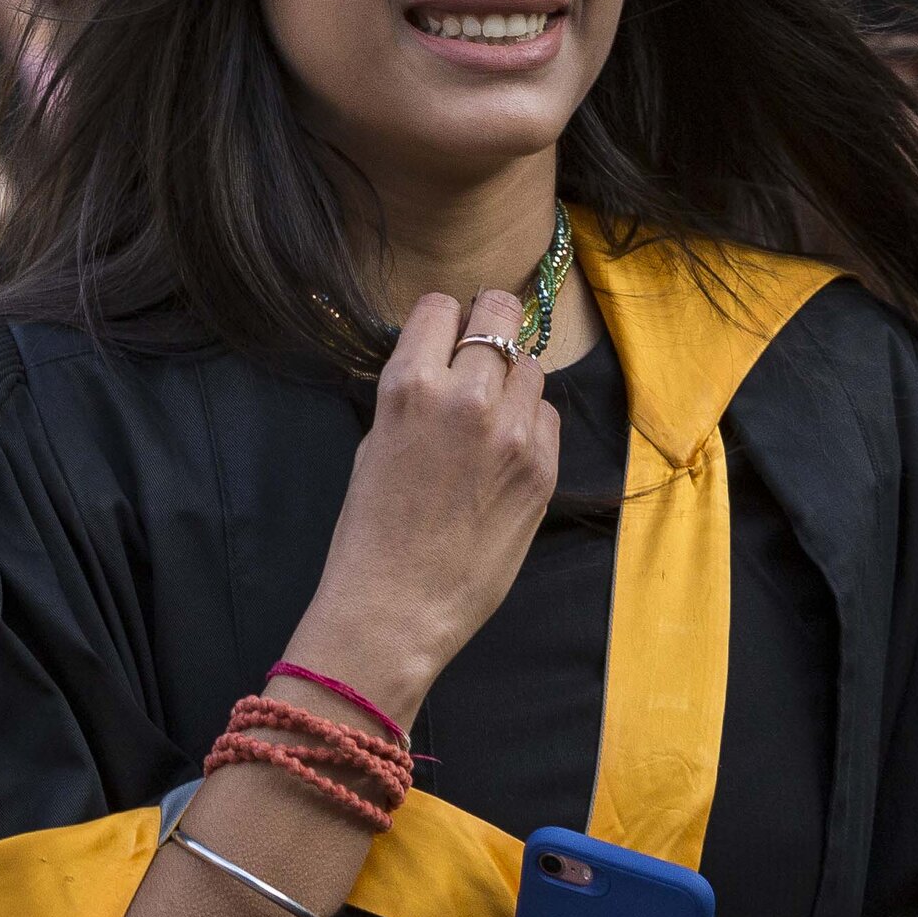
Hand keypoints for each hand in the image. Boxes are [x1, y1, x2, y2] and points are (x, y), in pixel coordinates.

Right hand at [285, 288, 560, 726]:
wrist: (397, 609)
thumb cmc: (371, 531)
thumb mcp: (375, 443)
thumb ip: (413, 393)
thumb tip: (444, 361)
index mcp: (409, 387)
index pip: (441, 307)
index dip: (443, 321)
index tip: (444, 337)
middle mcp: (466, 398)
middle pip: (501, 315)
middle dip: (489, 326)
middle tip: (481, 351)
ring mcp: (512, 434)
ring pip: (531, 366)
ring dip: (512, 379)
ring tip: (489, 416)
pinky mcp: (543, 469)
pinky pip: (546, 417)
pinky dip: (529, 424)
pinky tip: (504, 454)